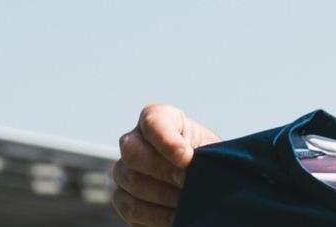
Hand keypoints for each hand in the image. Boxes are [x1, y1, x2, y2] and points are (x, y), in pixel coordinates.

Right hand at [112, 104, 220, 226]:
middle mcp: (134, 141)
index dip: (167, 141)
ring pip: (131, 180)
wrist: (206, 183)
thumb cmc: (210, 160)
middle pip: (133, 152)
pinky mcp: (123, 198)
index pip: (153, 122)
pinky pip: (131, 207)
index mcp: (159, 119)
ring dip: (163, 194)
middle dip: (164, 170)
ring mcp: (124, 170)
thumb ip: (203, 153)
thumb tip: (194, 166)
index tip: (187, 158)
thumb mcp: (212, 151)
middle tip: (188, 183)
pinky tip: (176, 216)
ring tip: (187, 201)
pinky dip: (155, 214)